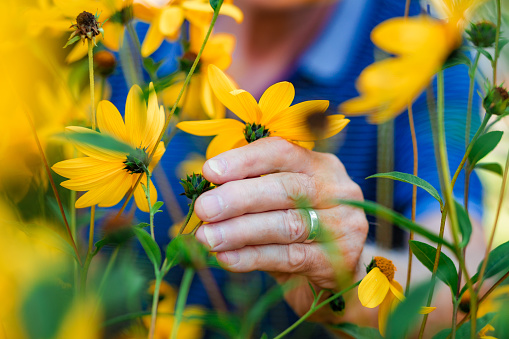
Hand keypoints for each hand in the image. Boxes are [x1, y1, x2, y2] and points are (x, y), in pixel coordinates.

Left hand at [194, 137, 367, 317]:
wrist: (339, 275)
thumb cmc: (299, 229)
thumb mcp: (281, 202)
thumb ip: (252, 189)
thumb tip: (206, 190)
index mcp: (320, 165)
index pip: (282, 152)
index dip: (245, 160)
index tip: (210, 171)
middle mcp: (337, 191)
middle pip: (286, 188)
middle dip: (239, 197)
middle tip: (204, 208)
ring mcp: (341, 227)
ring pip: (287, 225)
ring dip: (240, 230)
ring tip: (207, 238)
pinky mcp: (336, 261)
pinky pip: (289, 257)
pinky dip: (253, 257)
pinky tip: (226, 258)